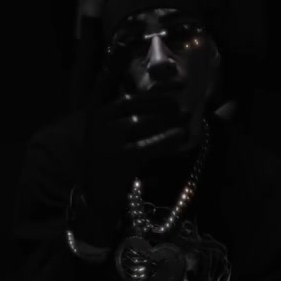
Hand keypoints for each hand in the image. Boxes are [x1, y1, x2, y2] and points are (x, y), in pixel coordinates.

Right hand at [80, 91, 188, 216]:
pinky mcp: (117, 157)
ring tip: (186, 119)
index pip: (131, 95)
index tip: (181, 83)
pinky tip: (181, 136)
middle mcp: (99, 122)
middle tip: (182, 107)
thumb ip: (136, 119)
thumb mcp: (117, 137)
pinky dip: (166, 139)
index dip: (157, 88)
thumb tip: (171, 102)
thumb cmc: (110, 166)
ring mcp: (107, 139)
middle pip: (137, 105)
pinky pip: (147, 145)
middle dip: (163, 103)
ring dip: (168, 119)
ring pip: (143, 122)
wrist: (94, 197)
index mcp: (98, 113)